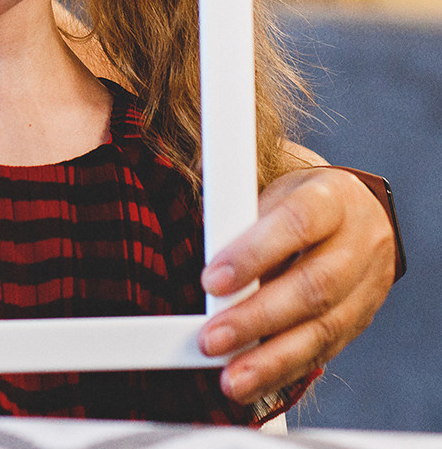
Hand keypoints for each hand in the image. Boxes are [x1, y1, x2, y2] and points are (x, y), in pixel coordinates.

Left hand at [198, 165, 395, 404]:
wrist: (360, 215)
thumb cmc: (302, 201)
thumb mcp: (276, 191)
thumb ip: (244, 219)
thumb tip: (204, 248)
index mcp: (331, 200)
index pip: (295, 224)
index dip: (252, 255)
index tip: (211, 281)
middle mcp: (357, 245)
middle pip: (311, 288)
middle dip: (256, 318)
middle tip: (213, 339)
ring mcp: (365, 288)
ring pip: (323, 329)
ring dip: (271, 359)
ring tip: (232, 377)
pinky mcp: (360, 322)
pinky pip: (325, 351)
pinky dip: (286, 369)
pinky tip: (255, 380)